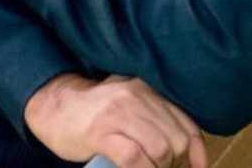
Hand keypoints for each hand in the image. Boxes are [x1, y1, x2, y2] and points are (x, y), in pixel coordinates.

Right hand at [24, 73, 207, 167]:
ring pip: (159, 149)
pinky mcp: (101, 132)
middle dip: (173, 164)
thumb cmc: (94, 112)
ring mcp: (118, 114)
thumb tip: (184, 146)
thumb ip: (153, 115)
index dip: (198, 151)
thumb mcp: (128, 104)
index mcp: (147, 90)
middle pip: (175, 139)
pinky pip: (134, 157)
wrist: (53, 107)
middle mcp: (136, 97)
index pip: (186, 123)